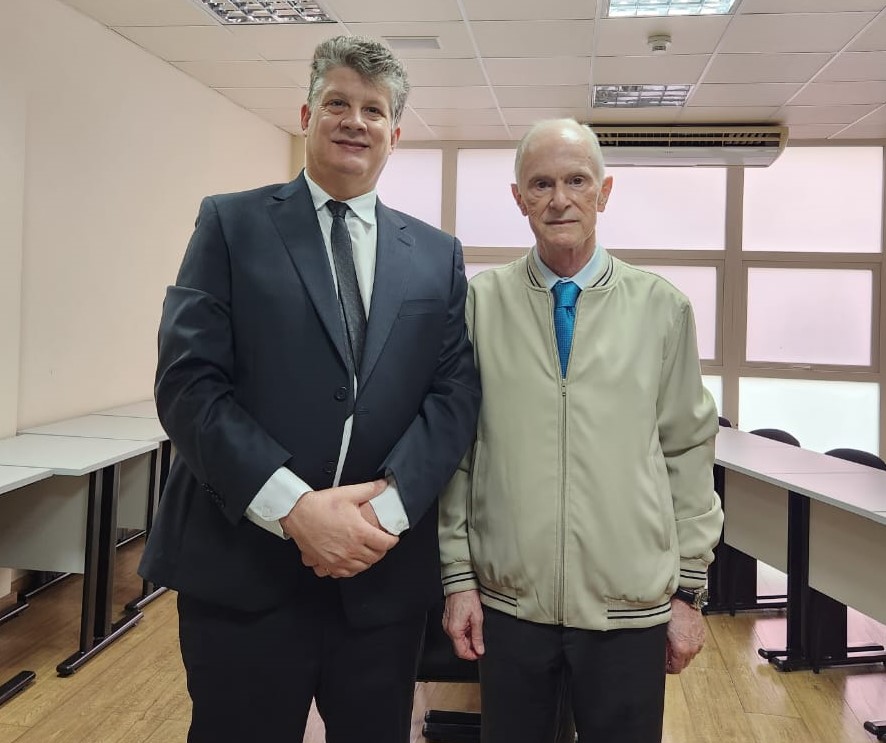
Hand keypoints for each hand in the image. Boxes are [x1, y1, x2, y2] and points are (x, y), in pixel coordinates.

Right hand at [281, 480, 397, 578]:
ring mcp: (338, 559)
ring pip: (361, 568)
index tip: (392, 537)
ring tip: (367, 551)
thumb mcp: (347, 493)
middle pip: (375, 557)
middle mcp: (350, 549)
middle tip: (380, 543)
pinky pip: (344, 574)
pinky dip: (350, 569)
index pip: (385, 544)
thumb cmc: (319, 505)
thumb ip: (368, 489)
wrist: (296, 514)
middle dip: (381, 550)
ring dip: (367, 561)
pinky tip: (350, 561)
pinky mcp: (327, 564)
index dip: (392, 540)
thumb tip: (382, 485)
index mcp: (359, 533)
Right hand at [443, 590, 484, 660]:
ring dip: (467, 640)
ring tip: (476, 630)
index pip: (461, 652)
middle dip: (470, 647)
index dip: (471, 655)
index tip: (479, 654)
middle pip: (459, 646)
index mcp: (454, 630)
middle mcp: (448, 628)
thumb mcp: (477, 618)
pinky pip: (455, 632)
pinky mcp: (448, 620)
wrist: (461, 585)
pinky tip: (470, 626)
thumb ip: (477, 637)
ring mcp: (447, 624)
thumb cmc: (467, 598)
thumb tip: (479, 650)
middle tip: (480, 643)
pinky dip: (463, 633)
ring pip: (457, 639)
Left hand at [665, 598, 705, 673]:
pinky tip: (681, 637)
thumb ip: (663, 647)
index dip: (668, 668)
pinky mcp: (702, 635)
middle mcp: (693, 648)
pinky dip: (689, 646)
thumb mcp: (662, 632)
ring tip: (673, 644)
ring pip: (690, 656)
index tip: (663, 665)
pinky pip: (695, 647)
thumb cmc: (672, 612)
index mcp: (682, 649)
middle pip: (684, 664)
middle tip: (667, 653)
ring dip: (682, 654)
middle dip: (675, 661)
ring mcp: (699, 642)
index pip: (676, 669)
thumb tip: (661, 656)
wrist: (684, 600)